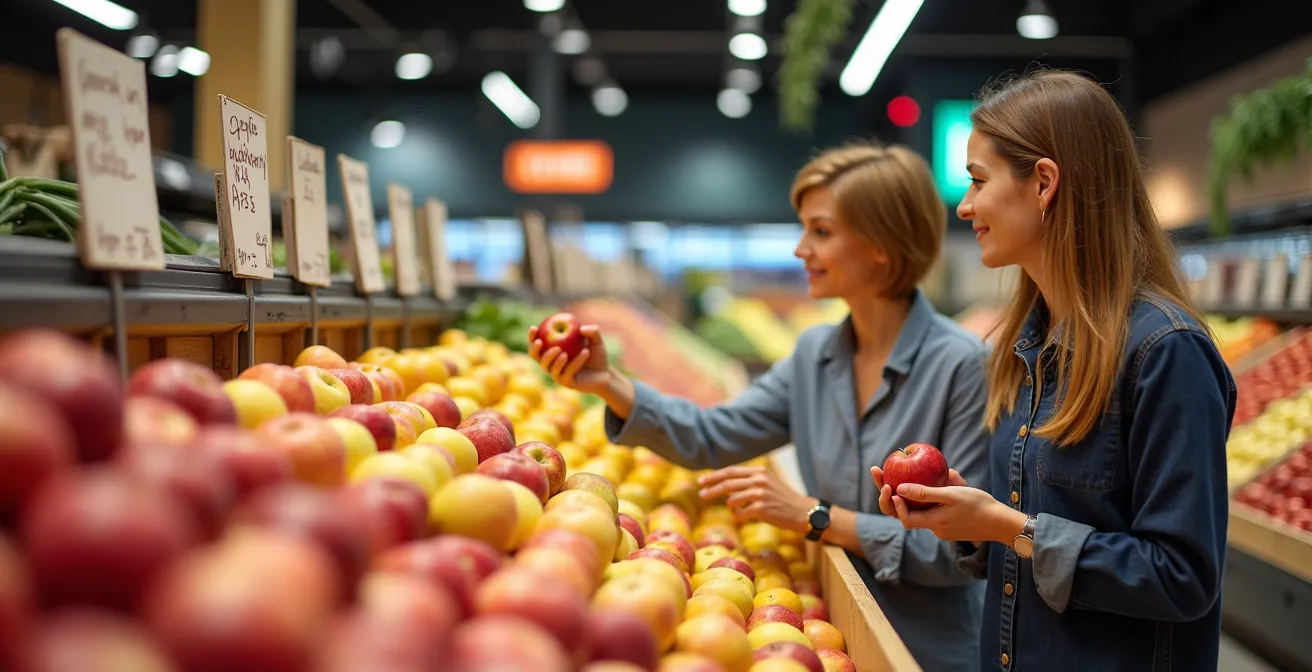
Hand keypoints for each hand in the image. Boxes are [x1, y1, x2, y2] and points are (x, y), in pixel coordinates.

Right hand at [527, 324, 611, 394]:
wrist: (606, 374)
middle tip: (540, 341)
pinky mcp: (567, 383)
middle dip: (534, 350)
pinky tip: (585, 352)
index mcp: (553, 352)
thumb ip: (592, 332)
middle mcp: (552, 364)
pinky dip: (576, 362)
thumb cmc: (597, 355)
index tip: (534, 327)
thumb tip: (582, 328)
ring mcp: (558, 375)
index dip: (532, 337)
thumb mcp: (596, 340)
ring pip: (549, 368)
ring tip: (562, 351)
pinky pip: (567, 372)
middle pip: (536, 358)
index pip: (537, 344)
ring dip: (553, 358)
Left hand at [697, 466, 814, 532]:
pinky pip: (740, 514)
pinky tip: (743, 517)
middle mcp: (759, 480)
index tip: (701, 482)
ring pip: (732, 500)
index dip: (714, 476)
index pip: (731, 471)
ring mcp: (760, 494)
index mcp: (759, 471)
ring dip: (730, 507)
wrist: (803, 512)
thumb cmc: (783, 499)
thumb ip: (748, 482)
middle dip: (711, 490)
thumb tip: (725, 486)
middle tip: (701, 495)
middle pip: (727, 484)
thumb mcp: (767, 483)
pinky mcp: (762, 509)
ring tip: (736, 510)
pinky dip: (738, 517)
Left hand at [886, 479, 1024, 544]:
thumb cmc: (979, 506)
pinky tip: (933, 482)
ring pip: (921, 512)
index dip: (895, 505)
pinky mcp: (949, 525)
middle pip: (907, 516)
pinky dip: (928, 499)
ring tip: (907, 477)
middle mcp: (935, 528)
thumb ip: (926, 493)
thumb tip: (900, 488)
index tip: (892, 487)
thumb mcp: (952, 494)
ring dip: (914, 497)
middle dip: (894, 499)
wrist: (1001, 522)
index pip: (905, 518)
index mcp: (935, 523)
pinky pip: (932, 511)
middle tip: (884, 478)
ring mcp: (942, 528)